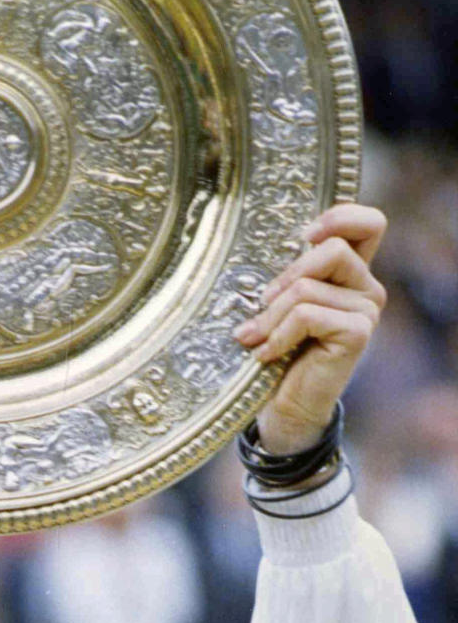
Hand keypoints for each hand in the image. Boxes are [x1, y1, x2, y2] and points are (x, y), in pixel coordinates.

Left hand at [233, 203, 387, 454]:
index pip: (369, 224)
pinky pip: (307, 315)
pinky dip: (277, 335)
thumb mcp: (280, 303)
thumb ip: (289, 274)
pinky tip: (264, 354)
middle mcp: (366, 287)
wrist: (285, 405)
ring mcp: (366, 310)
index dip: (340, 217)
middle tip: (260, 304)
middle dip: (285, 277)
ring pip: (307, 288)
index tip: (304, 237)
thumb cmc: (278, 349)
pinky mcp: (358, 333)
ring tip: (252, 337)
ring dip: (270, 315)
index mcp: (350, 272)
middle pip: (332, 249)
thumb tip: (269, 247)